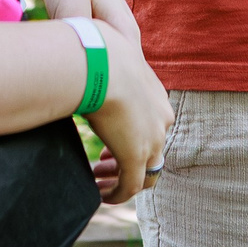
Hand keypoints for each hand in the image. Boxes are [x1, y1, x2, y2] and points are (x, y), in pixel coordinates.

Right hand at [85, 26, 172, 203]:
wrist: (103, 63)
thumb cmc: (98, 55)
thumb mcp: (109, 62)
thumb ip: (105, 67)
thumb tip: (86, 52)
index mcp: (157, 99)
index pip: (152, 127)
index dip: (130, 139)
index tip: (108, 144)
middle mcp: (161, 121)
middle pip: (153, 152)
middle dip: (126, 160)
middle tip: (102, 164)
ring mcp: (152, 140)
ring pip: (145, 173)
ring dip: (120, 178)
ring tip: (98, 179)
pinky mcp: (137, 156)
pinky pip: (131, 186)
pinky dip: (118, 194)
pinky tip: (101, 194)